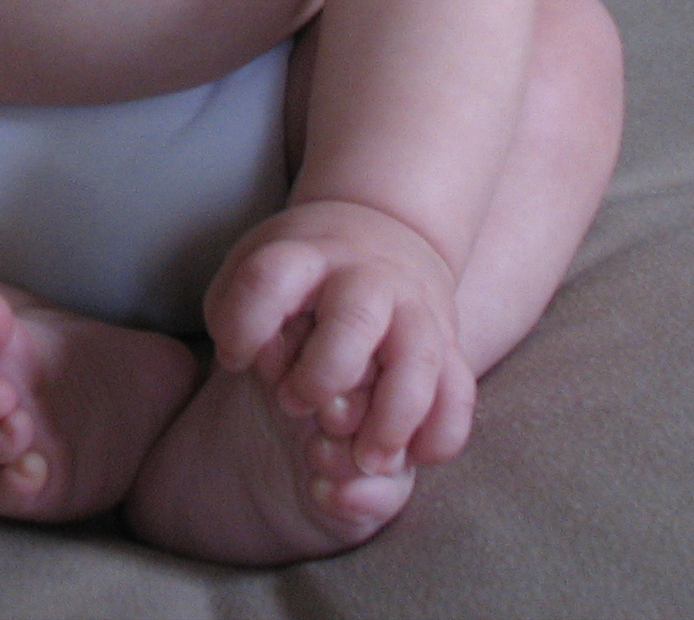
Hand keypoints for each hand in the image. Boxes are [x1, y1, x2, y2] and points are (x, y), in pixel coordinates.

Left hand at [203, 199, 476, 476]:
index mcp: (307, 256)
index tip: (235, 357)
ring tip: (366, 460)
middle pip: (353, 321)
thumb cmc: (302, 271)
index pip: (269, 280)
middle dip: (322, 376)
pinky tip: (411, 457)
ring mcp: (414, 311)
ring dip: (390, 419)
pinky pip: (457, 396)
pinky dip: (439, 435)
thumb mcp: (256, 266)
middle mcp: (365, 280)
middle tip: (296, 406)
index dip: (245, 326)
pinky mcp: (447, 347)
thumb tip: (251, 361)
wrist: (386, 234)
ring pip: (418, 363)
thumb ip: (237, 314)